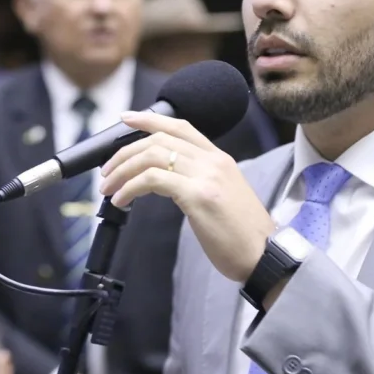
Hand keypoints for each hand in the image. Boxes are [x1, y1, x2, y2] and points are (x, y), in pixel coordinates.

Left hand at [100, 112, 275, 281]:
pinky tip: (121, 200)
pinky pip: (153, 180)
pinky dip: (130, 187)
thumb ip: (199, 182)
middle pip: (159, 139)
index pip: (181, 126)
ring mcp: (207, 176)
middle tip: (107, 172)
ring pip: (152, 155)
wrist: (266, 254)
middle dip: (124, 152)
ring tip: (108, 189)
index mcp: (220, 159)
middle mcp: (214, 161)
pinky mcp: (198, 195)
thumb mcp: (223, 196)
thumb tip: (167, 182)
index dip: (149, 119)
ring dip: (122, 171)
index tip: (126, 119)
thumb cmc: (243, 234)